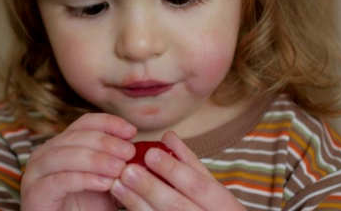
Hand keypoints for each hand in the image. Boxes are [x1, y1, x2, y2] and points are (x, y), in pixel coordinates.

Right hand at [20, 113, 136, 210]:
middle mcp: (46, 153)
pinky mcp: (35, 193)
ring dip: (95, 159)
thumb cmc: (88, 207)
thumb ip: (117, 162)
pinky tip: (104, 183)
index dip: (109, 123)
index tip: (132, 131)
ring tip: (119, 168)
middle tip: (129, 152)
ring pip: (65, 155)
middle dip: (106, 142)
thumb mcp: (106, 180)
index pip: (85, 123)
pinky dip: (83, 179)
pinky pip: (59, 181)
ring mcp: (36, 172)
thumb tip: (137, 145)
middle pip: (76, 136)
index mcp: (62, 144)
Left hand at [110, 131, 245, 209]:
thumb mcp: (210, 186)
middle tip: (127, 170)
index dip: (174, 170)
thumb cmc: (213, 208)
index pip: (198, 186)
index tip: (150, 154)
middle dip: (150, 187)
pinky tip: (121, 201)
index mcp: (223, 206)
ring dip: (136, 202)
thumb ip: (189, 162)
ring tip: (117, 184)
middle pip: (177, 206)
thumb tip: (168, 136)